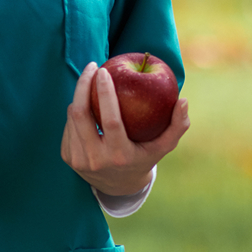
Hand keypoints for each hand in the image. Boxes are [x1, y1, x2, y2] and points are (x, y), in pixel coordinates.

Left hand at [60, 62, 189, 195]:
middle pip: (81, 114)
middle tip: (92, 65)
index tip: (104, 70)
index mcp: (119, 155)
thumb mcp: (163, 146)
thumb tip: (184, 101)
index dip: (105, 93)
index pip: (110, 120)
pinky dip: (76, 110)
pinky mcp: (68, 157)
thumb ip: (178, 125)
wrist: (118, 186)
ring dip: (80, 94)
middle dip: (83, 85)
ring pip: (72, 117)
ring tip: (90, 79)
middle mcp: (96, 159)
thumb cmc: (144, 157)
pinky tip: (85, 100)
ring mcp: (78, 159)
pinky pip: (69, 125)